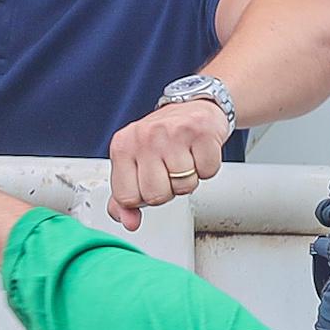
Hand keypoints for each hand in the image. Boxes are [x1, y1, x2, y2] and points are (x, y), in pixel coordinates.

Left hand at [105, 98, 228, 231]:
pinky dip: (207, 168)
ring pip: (183, 187)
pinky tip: (198, 152)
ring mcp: (172, 133)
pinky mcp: (201, 131)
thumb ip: (125, 196)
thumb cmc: (162, 139)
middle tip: (170, 170)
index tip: (149, 182)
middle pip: (156, 196)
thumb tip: (127, 222)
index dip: (143, 198)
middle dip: (168, 190)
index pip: (127, 197)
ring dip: (189, 180)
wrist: (192, 108)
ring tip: (185, 160)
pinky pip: (208, 172)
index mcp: (122, 147)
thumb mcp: (135, 164)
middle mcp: (144, 137)